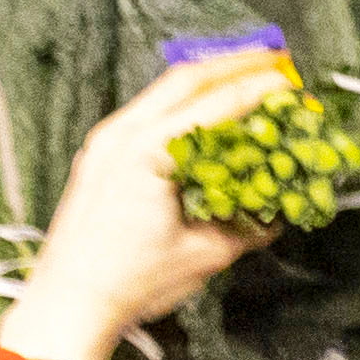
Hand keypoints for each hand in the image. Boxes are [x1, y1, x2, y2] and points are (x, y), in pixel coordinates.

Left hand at [0, 47, 297, 359]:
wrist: (69, 299)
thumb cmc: (127, 280)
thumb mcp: (203, 255)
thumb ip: (245, 227)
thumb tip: (273, 215)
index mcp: (148, 151)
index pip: (214, 104)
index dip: (257, 89)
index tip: (289, 83)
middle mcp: (123, 134)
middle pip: (185, 79)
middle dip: (233, 63)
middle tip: (273, 60)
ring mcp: (108, 140)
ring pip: (163, 91)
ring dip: (207, 80)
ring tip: (244, 78)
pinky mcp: (103, 154)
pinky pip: (149, 113)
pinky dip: (182, 105)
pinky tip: (205, 115)